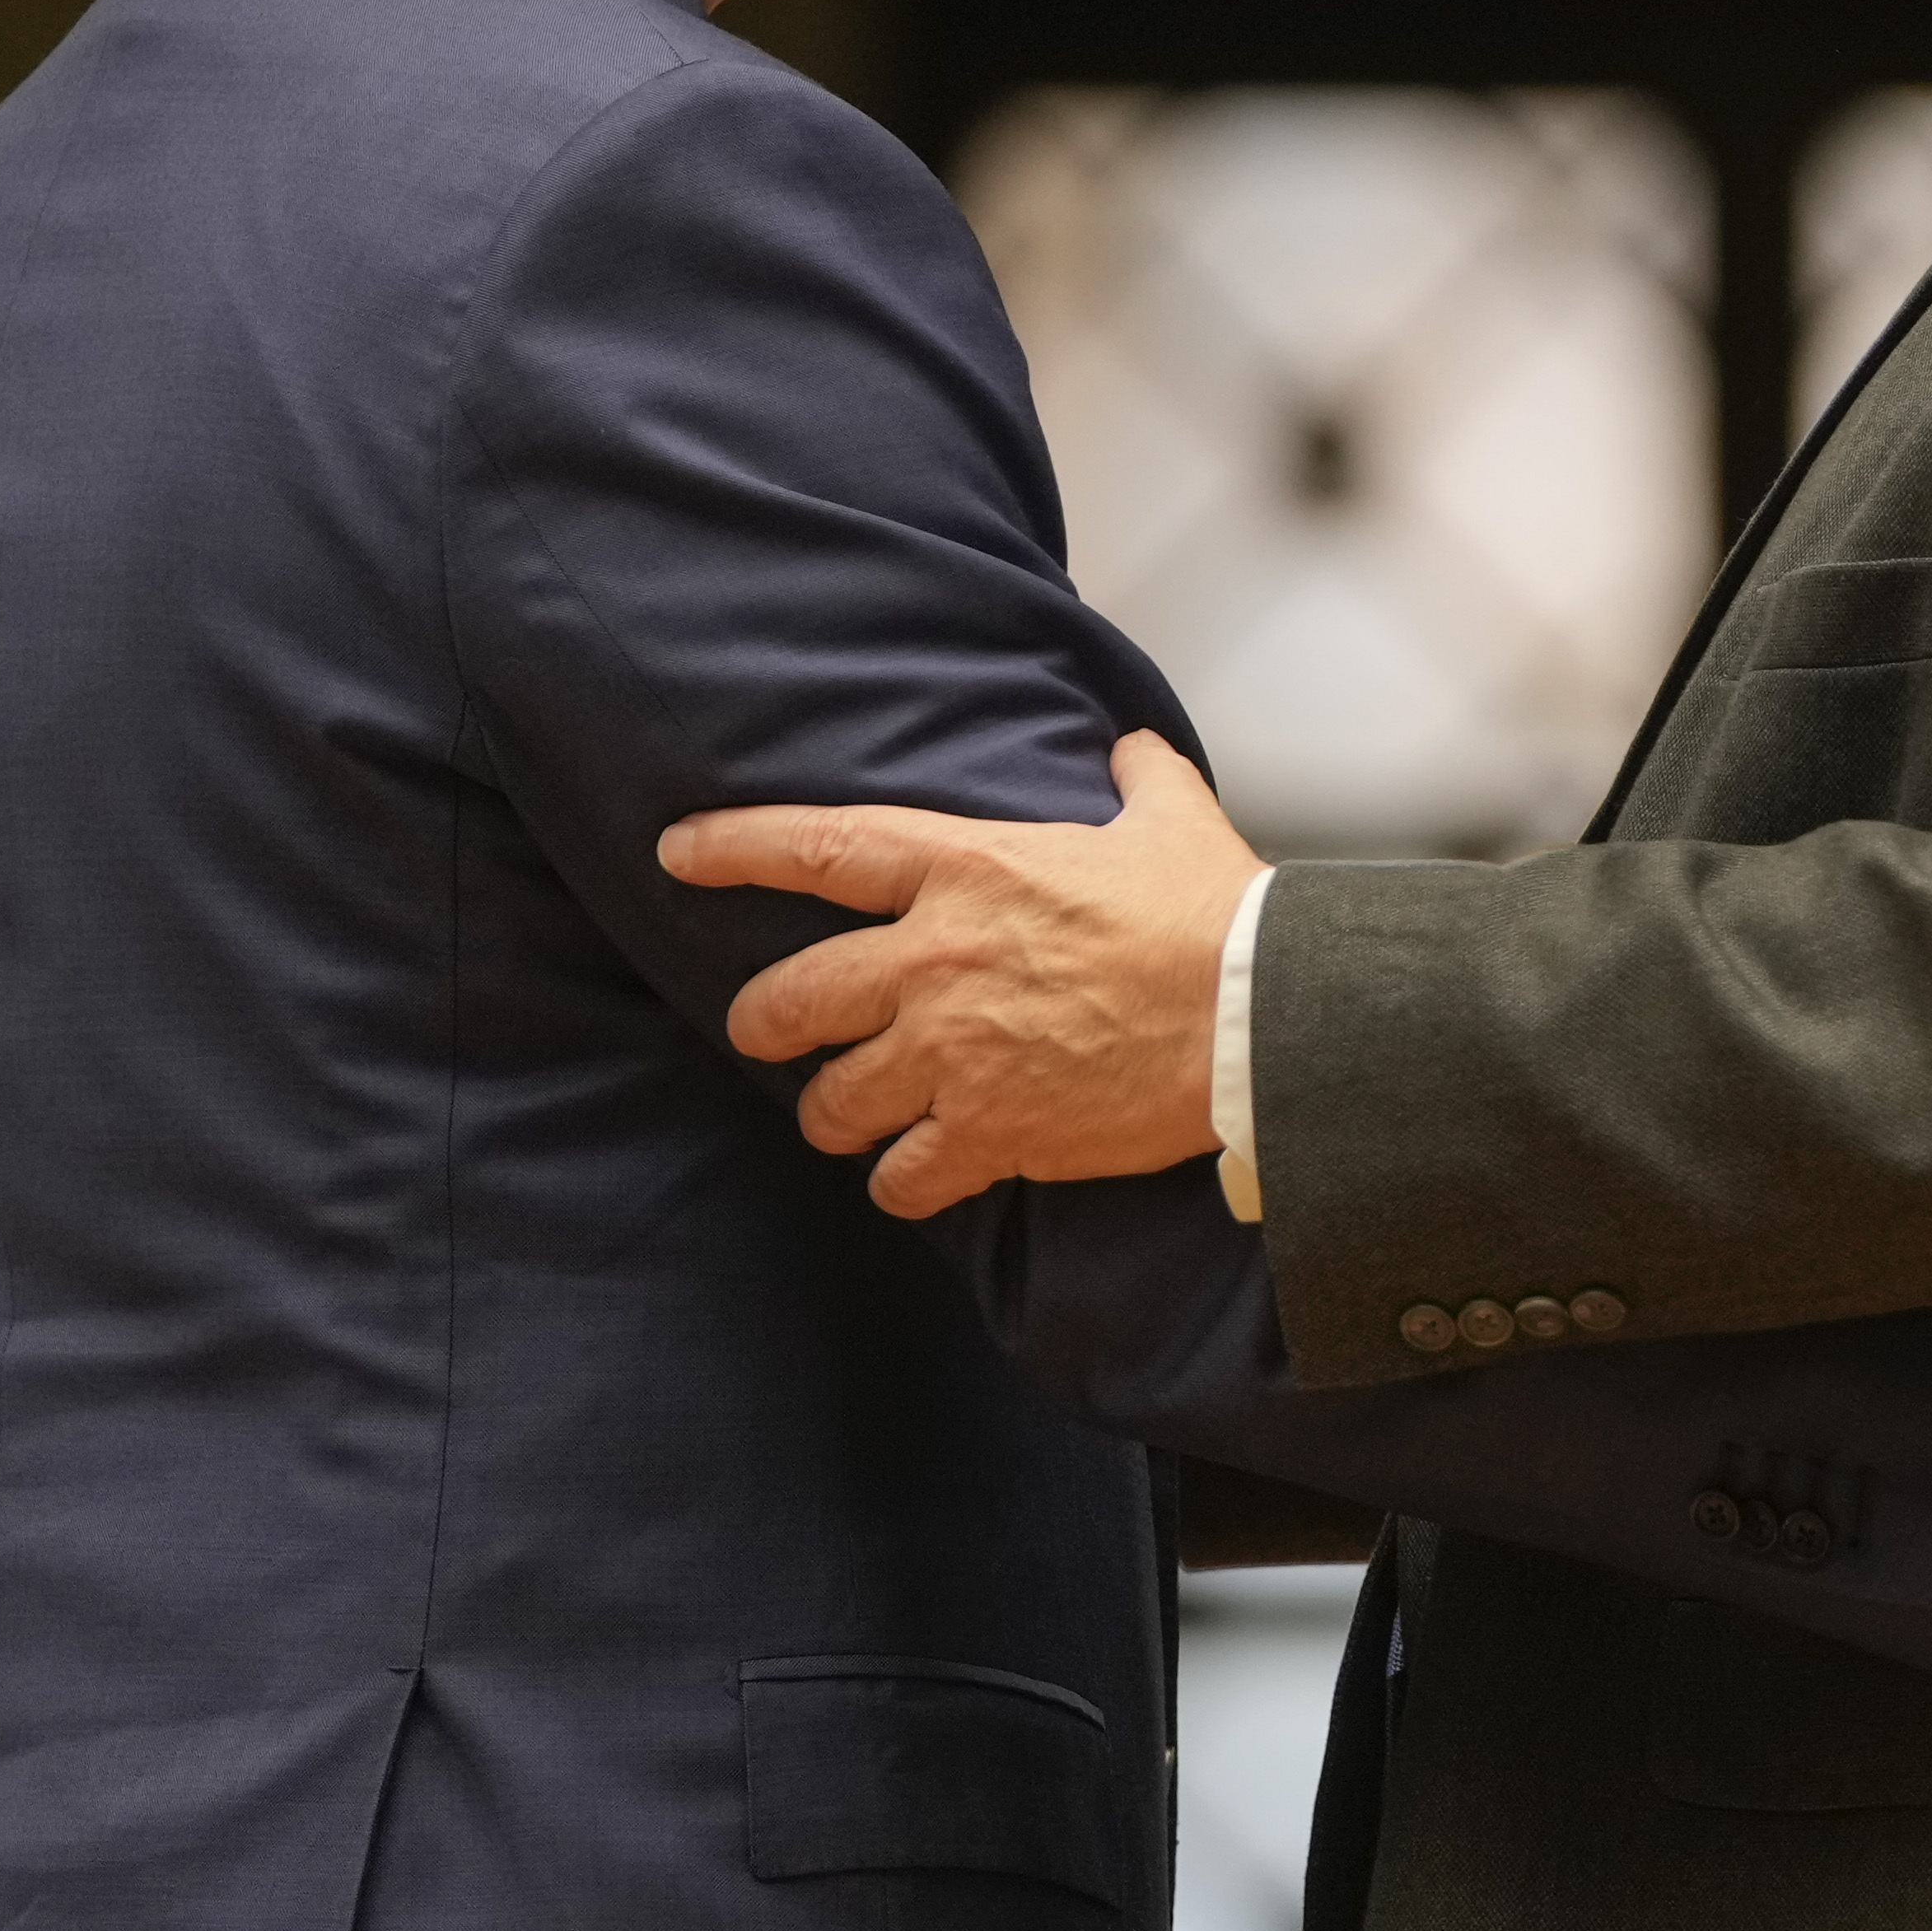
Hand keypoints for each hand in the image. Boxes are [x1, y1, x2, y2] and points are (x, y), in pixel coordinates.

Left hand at [659, 732, 1254, 1215]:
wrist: (1256, 1018)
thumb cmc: (1217, 914)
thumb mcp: (1171, 819)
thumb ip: (1135, 779)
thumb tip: (1128, 749)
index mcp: (968, 869)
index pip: (819, 848)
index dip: (735, 849)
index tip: (675, 853)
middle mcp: (936, 961)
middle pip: (789, 1000)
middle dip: (761, 1025)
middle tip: (765, 1034)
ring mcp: (954, 1053)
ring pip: (833, 1103)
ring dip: (835, 1115)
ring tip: (853, 1121)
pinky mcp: (989, 1131)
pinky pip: (901, 1176)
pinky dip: (901, 1181)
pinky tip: (916, 1176)